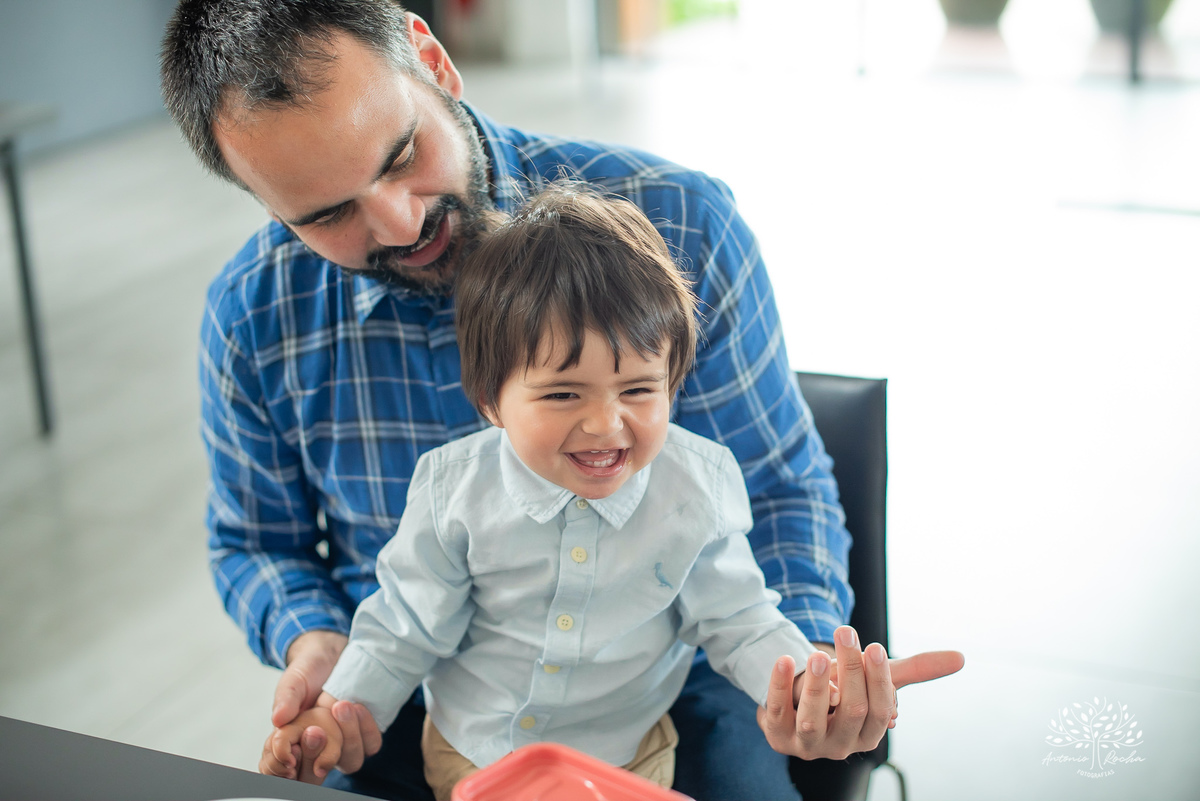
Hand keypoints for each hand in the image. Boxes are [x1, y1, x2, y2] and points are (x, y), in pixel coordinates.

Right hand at [259, 631, 381, 780]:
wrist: (332, 654)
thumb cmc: (308, 671)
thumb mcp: (293, 682)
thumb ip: (286, 699)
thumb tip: (278, 719)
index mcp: (294, 743)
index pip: (288, 772)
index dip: (290, 768)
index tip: (297, 749)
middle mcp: (318, 749)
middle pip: (320, 774)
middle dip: (323, 754)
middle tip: (320, 724)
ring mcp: (343, 744)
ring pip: (350, 762)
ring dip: (349, 738)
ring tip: (342, 705)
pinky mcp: (363, 733)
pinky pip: (371, 745)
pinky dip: (366, 729)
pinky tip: (358, 707)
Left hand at [757, 625, 963, 759]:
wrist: (796, 705)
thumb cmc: (845, 691)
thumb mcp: (876, 680)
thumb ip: (915, 670)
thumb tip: (961, 657)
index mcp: (867, 734)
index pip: (879, 711)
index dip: (878, 680)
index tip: (874, 646)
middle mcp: (840, 745)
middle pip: (851, 711)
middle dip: (850, 671)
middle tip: (845, 632)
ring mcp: (807, 744)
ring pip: (813, 720)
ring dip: (816, 686)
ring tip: (819, 653)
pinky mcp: (777, 735)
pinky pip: (777, 712)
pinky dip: (779, 685)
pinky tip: (785, 658)